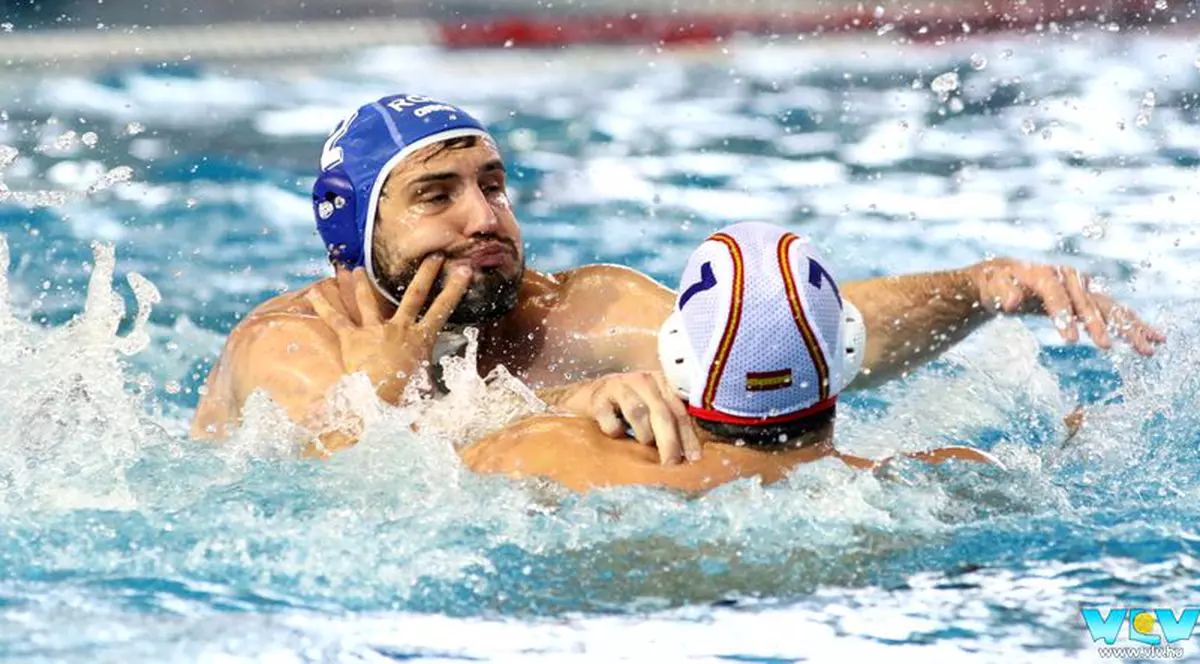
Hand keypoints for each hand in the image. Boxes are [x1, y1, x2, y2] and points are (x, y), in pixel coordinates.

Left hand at [305, 256, 471, 401]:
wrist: (379, 404)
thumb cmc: (407, 400)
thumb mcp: (429, 390)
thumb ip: (438, 389)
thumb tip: (456, 403)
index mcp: (422, 339)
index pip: (443, 309)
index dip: (455, 288)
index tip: (464, 270)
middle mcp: (400, 329)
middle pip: (415, 295)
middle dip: (426, 273)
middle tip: (433, 255)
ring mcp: (375, 331)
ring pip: (369, 300)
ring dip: (362, 283)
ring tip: (356, 269)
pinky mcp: (353, 339)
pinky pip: (336, 319)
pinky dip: (323, 306)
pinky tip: (314, 292)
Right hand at [549, 371, 700, 464]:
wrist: (585, 396)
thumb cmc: (625, 407)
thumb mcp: (651, 409)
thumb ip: (669, 423)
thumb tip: (690, 455)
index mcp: (662, 383)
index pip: (679, 411)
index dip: (688, 436)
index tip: (694, 459)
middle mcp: (643, 380)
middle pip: (662, 412)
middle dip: (669, 442)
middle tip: (671, 465)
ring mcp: (619, 385)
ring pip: (638, 412)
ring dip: (643, 434)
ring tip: (642, 443)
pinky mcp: (598, 397)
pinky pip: (610, 418)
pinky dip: (615, 430)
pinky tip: (616, 434)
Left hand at [972, 258, 1164, 355]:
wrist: (1007, 276)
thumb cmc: (998, 284)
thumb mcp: (994, 287)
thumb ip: (1003, 293)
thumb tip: (1010, 302)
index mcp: (1046, 274)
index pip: (1056, 297)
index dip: (1062, 317)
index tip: (1069, 340)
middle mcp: (1070, 279)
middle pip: (1088, 304)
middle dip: (1100, 326)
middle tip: (1107, 347)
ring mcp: (1082, 288)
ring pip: (1109, 309)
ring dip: (1130, 328)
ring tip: (1150, 346)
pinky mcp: (1089, 299)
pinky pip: (1114, 313)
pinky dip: (1132, 325)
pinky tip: (1153, 338)